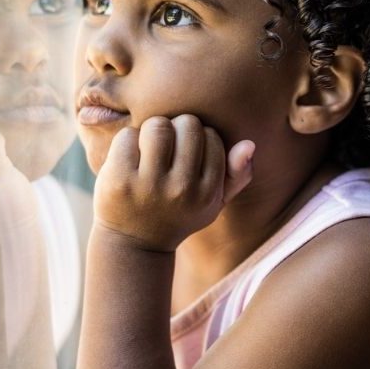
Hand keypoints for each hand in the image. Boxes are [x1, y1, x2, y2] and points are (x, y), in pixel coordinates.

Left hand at [92, 115, 254, 252]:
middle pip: (187, 125)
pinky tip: (129, 156)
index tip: (189, 152)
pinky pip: (128, 136)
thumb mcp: (214, 202)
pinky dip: (128, 140)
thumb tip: (249, 144)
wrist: (134, 243)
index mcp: (207, 193)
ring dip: (152, 130)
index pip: (211, 137)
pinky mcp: (119, 180)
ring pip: (157, 126)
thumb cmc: (178, 214)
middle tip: (168, 145)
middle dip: (177, 128)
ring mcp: (149, 185)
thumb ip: (237, 175)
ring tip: (150, 145)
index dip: (199, 137)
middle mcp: (181, 189)